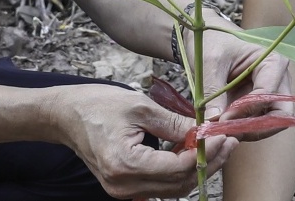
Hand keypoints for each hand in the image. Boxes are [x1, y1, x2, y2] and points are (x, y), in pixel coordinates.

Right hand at [48, 84, 236, 198]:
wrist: (64, 115)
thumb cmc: (97, 104)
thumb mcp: (139, 106)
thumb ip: (174, 122)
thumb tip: (206, 130)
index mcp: (125, 164)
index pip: (178, 168)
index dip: (206, 152)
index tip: (224, 135)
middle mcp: (124, 185)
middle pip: (179, 184)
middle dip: (207, 163)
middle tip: (229, 142)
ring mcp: (123, 190)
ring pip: (173, 189)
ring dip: (197, 168)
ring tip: (217, 146)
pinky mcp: (125, 187)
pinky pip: (160, 185)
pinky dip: (180, 171)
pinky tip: (193, 152)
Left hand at [197, 26, 292, 136]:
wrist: (206, 39)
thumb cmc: (212, 42)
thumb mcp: (209, 62)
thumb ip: (212, 90)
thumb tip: (212, 121)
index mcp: (273, 63)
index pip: (268, 95)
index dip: (246, 111)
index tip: (222, 118)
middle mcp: (278, 81)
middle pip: (279, 116)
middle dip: (254, 128)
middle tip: (228, 133)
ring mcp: (270, 95)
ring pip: (268, 125)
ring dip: (246, 132)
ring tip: (220, 131)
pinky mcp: (258, 106)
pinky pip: (256, 125)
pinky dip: (240, 130)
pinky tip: (221, 128)